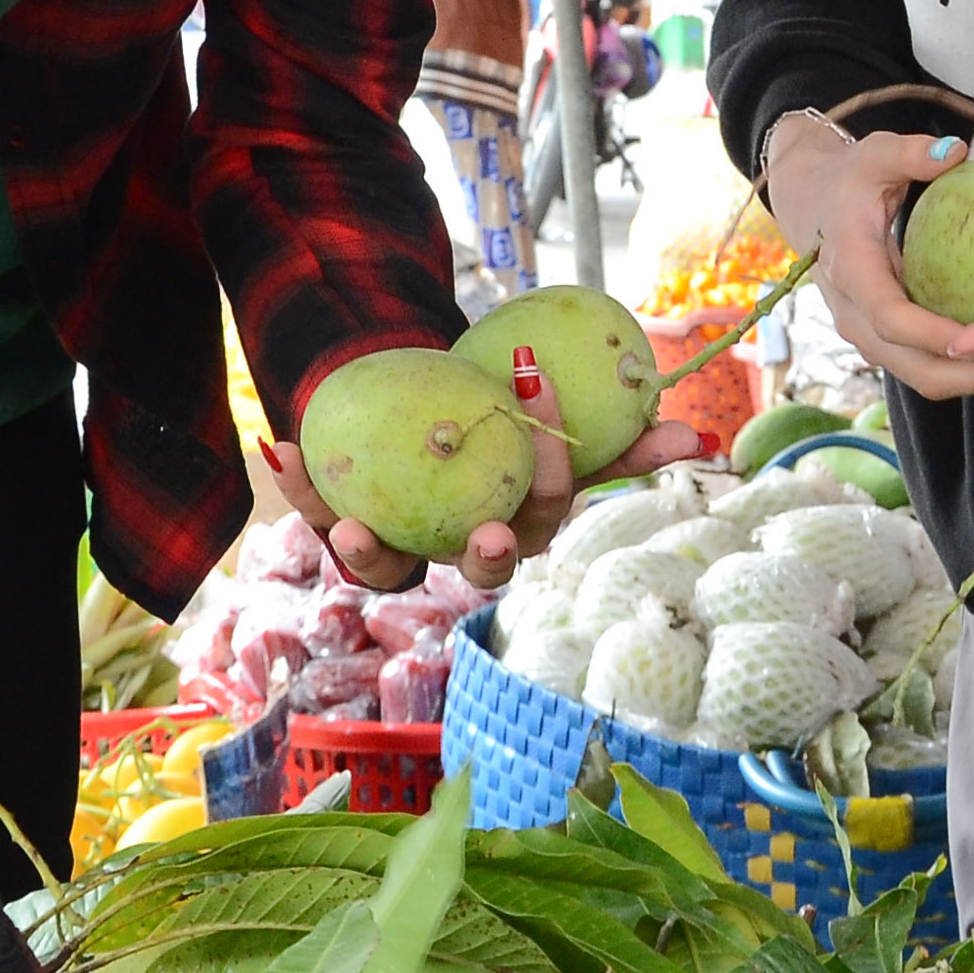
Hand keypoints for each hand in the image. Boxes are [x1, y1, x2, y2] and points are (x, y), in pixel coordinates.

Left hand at [266, 351, 697, 593]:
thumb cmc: (496, 418)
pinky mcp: (345, 528)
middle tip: (486, 537)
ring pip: (388, 567)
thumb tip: (695, 438)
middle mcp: (457, 551)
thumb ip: (616, 440)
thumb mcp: (554, 425)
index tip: (545, 414)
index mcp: (516, 529)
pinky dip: (299, 486)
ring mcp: (402, 546)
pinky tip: (278, 447)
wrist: (414, 403)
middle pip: (474, 569)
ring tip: (354, 523)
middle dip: (482, 558)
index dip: (553, 474)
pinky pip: (320, 513)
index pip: (545, 514)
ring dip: (367, 549)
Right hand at [772, 117, 973, 403]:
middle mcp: (857, 318)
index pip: (891, 318)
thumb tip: (956, 150)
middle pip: (918, 369)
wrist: (810, 206)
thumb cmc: (849, 179)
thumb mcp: (873, 155)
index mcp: (852, 274)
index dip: (933, 335)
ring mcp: (872, 336)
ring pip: (928, 377)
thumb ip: (910, 153)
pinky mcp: (890, 341)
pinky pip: (933, 366)